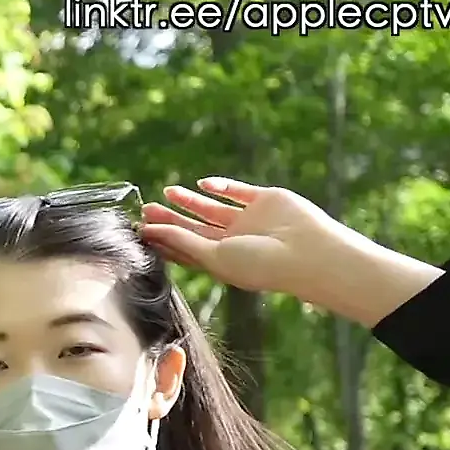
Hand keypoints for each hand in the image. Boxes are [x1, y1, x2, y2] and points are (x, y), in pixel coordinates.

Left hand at [139, 178, 362, 308]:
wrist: (307, 252)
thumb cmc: (260, 264)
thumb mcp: (214, 257)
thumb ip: (182, 242)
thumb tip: (151, 231)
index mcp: (221, 260)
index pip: (186, 249)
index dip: (164, 239)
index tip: (142, 230)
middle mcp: (234, 241)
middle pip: (195, 227)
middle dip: (171, 218)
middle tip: (147, 208)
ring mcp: (250, 220)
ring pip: (213, 208)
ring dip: (190, 200)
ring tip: (168, 192)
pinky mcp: (265, 200)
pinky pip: (238, 191)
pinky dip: (221, 186)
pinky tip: (203, 184)